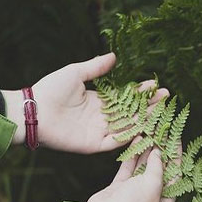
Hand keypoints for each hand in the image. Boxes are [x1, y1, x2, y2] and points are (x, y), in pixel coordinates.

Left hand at [2, 53, 168, 152]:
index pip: (125, 97)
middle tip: (166, 95)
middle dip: (149, 104)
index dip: (140, 91)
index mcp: (98, 101)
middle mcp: (101, 117)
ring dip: (145, 118)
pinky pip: (117, 142)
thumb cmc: (51, 89)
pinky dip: (131, 136)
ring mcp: (99, 131)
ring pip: (128, 126)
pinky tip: (146, 127)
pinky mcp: (95, 145)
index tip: (155, 84)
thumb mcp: (76, 73)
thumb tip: (114, 57)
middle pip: (131, 112)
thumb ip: (96, 67)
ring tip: (162, 109)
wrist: (35, 110)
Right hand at [83, 141, 179, 201]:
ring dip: (146, 151)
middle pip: (159, 171)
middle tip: (162, 133)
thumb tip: (158, 153)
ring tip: (149, 133)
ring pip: (143, 168)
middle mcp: (151, 198)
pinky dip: (132, 156)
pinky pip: (129, 169)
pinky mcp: (120, 188)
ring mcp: (134, 193)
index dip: (176, 157)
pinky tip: (136, 140)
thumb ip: (157, 167)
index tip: (176, 140)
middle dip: (160, 152)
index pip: (175, 176)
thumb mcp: (152, 185)